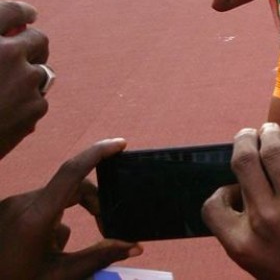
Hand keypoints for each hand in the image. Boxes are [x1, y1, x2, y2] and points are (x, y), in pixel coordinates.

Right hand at [0, 0, 50, 159]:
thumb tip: (8, 38)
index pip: (11, 12)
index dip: (23, 12)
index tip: (30, 16)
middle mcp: (6, 53)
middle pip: (37, 39)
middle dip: (34, 47)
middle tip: (27, 58)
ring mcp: (24, 79)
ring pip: (42, 73)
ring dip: (29, 80)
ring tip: (6, 97)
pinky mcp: (36, 106)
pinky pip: (38, 101)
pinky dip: (26, 108)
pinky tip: (4, 120)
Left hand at [0, 139, 141, 279]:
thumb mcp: (62, 275)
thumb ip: (99, 257)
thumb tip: (135, 246)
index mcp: (36, 217)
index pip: (71, 172)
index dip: (98, 153)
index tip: (120, 144)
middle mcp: (22, 203)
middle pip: (72, 187)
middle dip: (94, 204)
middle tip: (105, 231)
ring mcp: (12, 205)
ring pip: (57, 198)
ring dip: (71, 216)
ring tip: (61, 251)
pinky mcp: (6, 209)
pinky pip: (40, 205)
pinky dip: (52, 220)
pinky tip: (42, 248)